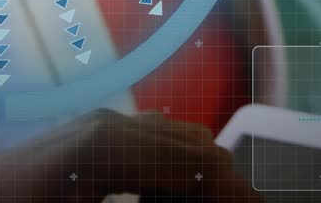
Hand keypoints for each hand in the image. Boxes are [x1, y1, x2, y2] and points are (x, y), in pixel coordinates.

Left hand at [0, 109, 260, 201]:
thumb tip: (201, 198)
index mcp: (110, 147)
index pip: (204, 162)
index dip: (239, 193)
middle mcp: (106, 125)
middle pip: (195, 147)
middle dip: (223, 188)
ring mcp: (92, 128)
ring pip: (172, 144)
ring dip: (195, 183)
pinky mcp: (81, 142)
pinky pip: (144, 148)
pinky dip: (167, 177)